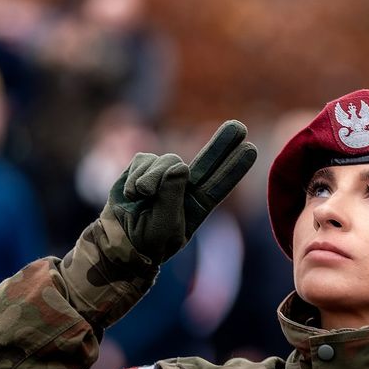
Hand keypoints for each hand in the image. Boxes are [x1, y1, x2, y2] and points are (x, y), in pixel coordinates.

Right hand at [107, 120, 256, 264]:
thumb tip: (179, 165)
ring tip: (142, 197)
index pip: (218, 184)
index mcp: (196, 206)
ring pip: (167, 161)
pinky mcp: (142, 167)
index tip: (251, 149)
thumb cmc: (145, 241)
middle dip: (222, 143)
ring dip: (153, 179)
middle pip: (206, 161)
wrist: (117, 240)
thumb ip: (172, 197)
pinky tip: (132, 194)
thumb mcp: (163, 227)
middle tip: (238, 127)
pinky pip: (144, 160)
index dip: (233, 167)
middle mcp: (183, 187)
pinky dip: (136, 177)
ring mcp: (163, 176)